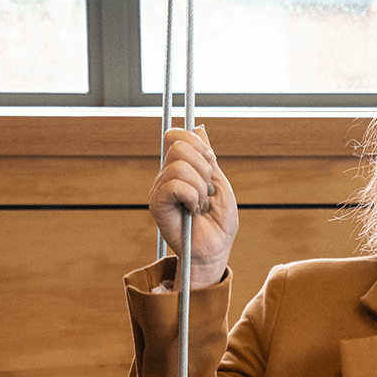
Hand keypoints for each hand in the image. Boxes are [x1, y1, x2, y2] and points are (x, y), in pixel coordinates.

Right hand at [149, 125, 237, 287]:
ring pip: (179, 167)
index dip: (198, 145)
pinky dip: (192, 197)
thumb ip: (207, 156)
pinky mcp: (157, 204)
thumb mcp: (219, 182)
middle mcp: (166, 175)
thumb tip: (199, 128)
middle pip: (179, 147)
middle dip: (203, 169)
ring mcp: (160, 189)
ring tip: (201, 205)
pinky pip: (175, 185)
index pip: (177, 135)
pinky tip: (193, 210)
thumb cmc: (219, 221)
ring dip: (200, 188)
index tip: (211, 164)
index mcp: (181, 167)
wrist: (216, 249)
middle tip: (207, 191)